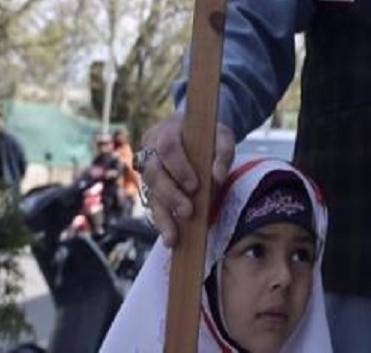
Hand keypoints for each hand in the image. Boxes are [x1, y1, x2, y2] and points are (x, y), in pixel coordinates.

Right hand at [138, 113, 235, 246]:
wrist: (197, 136)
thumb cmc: (208, 136)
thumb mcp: (221, 136)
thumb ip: (223, 153)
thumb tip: (218, 176)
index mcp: (166, 131)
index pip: (167, 147)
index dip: (179, 167)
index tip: (194, 186)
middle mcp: (150, 150)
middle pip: (153, 172)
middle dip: (170, 194)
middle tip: (188, 211)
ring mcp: (148, 169)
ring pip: (150, 192)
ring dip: (163, 214)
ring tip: (174, 236)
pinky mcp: (151, 187)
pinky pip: (153, 205)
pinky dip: (162, 222)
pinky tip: (170, 238)